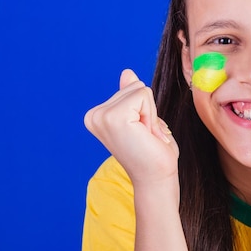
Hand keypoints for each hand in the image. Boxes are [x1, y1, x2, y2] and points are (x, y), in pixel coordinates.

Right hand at [84, 69, 178, 189]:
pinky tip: (146, 135)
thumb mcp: (142, 119)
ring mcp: (102, 116)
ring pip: (140, 89)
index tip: (141, 133)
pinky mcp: (114, 117)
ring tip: (145, 136)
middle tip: (145, 136)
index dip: (144, 110)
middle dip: (148, 110)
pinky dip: (151, 115)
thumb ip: (131, 97)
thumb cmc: (153, 153)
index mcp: (97, 116)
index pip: (130, 88)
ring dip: (150, 114)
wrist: (157, 177)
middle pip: (134, 85)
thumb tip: (127, 72)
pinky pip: (143, 95)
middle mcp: (94, 115)